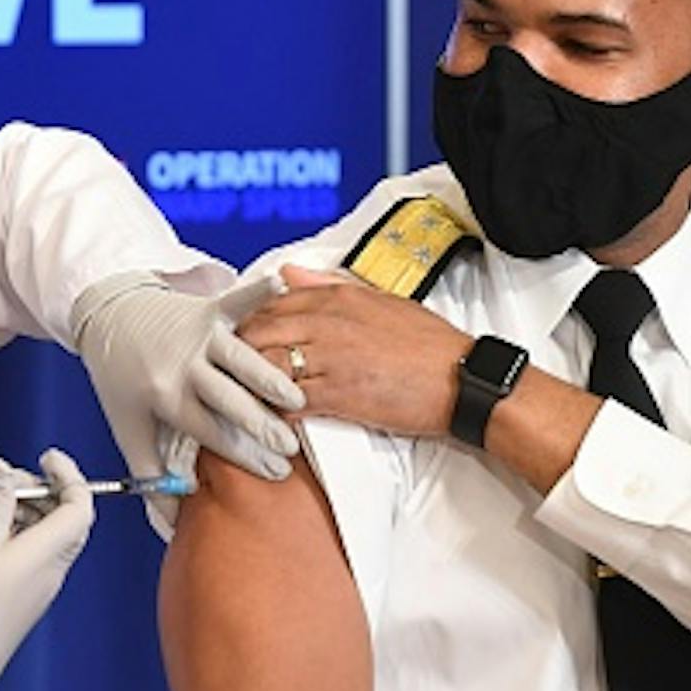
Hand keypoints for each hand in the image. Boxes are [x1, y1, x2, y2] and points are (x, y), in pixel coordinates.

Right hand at [0, 449, 95, 690]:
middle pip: (68, 519)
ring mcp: (38, 586)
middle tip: (10, 481)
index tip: (46, 457)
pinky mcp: (22, 598)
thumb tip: (3, 469)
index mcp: (48, 555)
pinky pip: (33, 554)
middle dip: (45, 491)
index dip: (69, 475)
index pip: (81, 506)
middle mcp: (51, 571)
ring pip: (50, 536)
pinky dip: (18, 533)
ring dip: (29, 511)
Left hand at [74, 273, 305, 480]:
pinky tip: (285, 286)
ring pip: (243, 359)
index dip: (244, 456)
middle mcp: (184, 365)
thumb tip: (173, 522)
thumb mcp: (128, 428)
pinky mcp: (209, 310)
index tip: (275, 474)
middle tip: (291, 448)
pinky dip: (261, 293)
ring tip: (299, 399)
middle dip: (262, 427)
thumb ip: (151, 475)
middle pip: (230, 400)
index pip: (211, 433)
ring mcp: (199, 335)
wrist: (108, 317)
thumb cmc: (123, 377)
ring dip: (272, 378)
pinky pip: (239, 302)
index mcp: (166, 397)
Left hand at [237, 264, 473, 437]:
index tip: (239, 340)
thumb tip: (287, 272)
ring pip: (265, 367)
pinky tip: (268, 418)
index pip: (270, 303)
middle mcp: (327, 322)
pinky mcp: (339, 394)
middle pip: (258, 333)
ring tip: (240, 397)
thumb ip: (326, 285)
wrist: (461, 379)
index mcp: (336, 297)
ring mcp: (331, 358)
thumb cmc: (426, 344)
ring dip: (247, 383)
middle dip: (236, 352)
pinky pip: (288, 401)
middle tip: (229, 371)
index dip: (248, 323)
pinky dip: (272, 411)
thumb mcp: (378, 299)